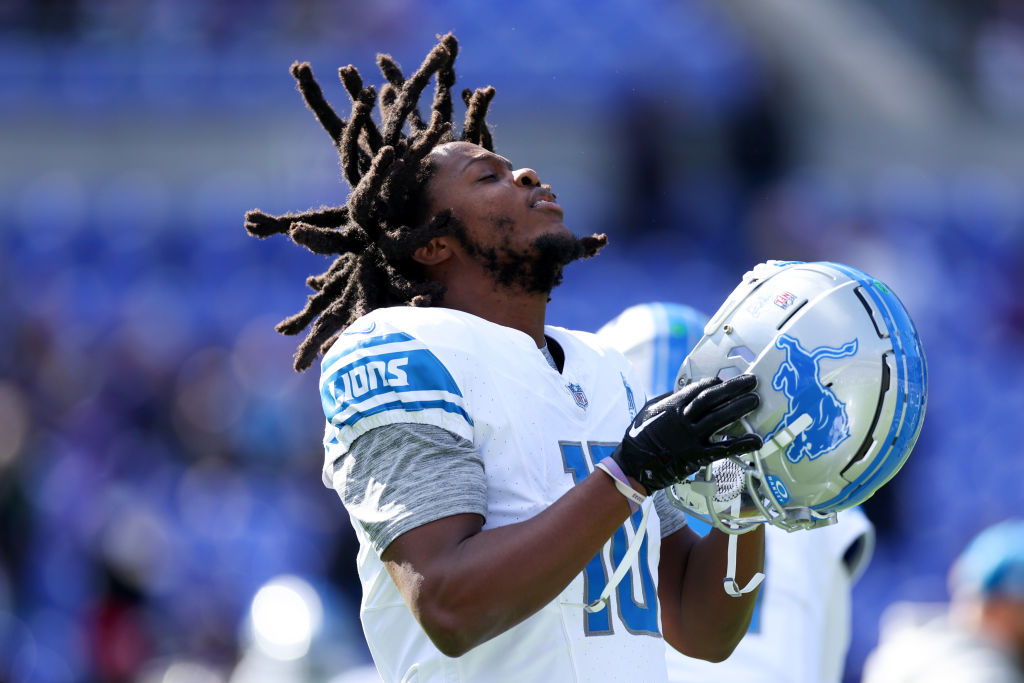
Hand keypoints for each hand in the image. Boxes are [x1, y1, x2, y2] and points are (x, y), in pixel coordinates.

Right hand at [611, 375, 762, 493]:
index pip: (698, 389)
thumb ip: (668, 399)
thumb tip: (686, 391)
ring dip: (739, 408)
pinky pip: (722, 449)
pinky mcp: (697, 457)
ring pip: (719, 419)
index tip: (726, 381)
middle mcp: (682, 419)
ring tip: (755, 400)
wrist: (633, 465)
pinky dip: (741, 444)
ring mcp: (690, 438)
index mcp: (671, 406)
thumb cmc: (639, 436)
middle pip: (712, 399)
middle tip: (752, 381)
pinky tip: (756, 440)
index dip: (716, 384)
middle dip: (733, 388)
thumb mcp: (649, 410)